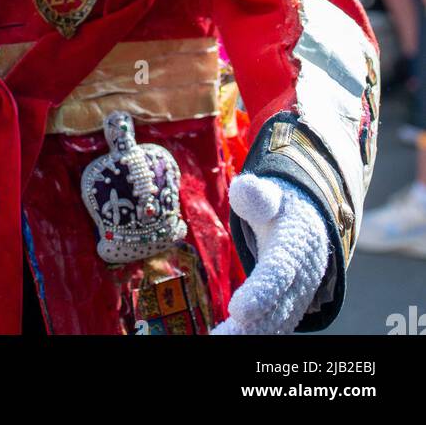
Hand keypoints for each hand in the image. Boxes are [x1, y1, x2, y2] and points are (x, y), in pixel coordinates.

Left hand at [212, 174, 328, 334]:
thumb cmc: (282, 210)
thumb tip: (242, 188)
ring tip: (218, 342)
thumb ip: (257, 196)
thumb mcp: (272, 196)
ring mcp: (297, 298)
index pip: (279, 273)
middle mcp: (301, 278)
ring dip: (250, 335)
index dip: (261, 293)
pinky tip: (228, 340)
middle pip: (277, 308)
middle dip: (251, 327)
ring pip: (276, 323)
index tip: (238, 310)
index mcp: (295, 246)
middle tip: (220, 338)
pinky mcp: (289, 309)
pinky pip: (273, 327)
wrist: (311, 227)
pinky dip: (255, 335)